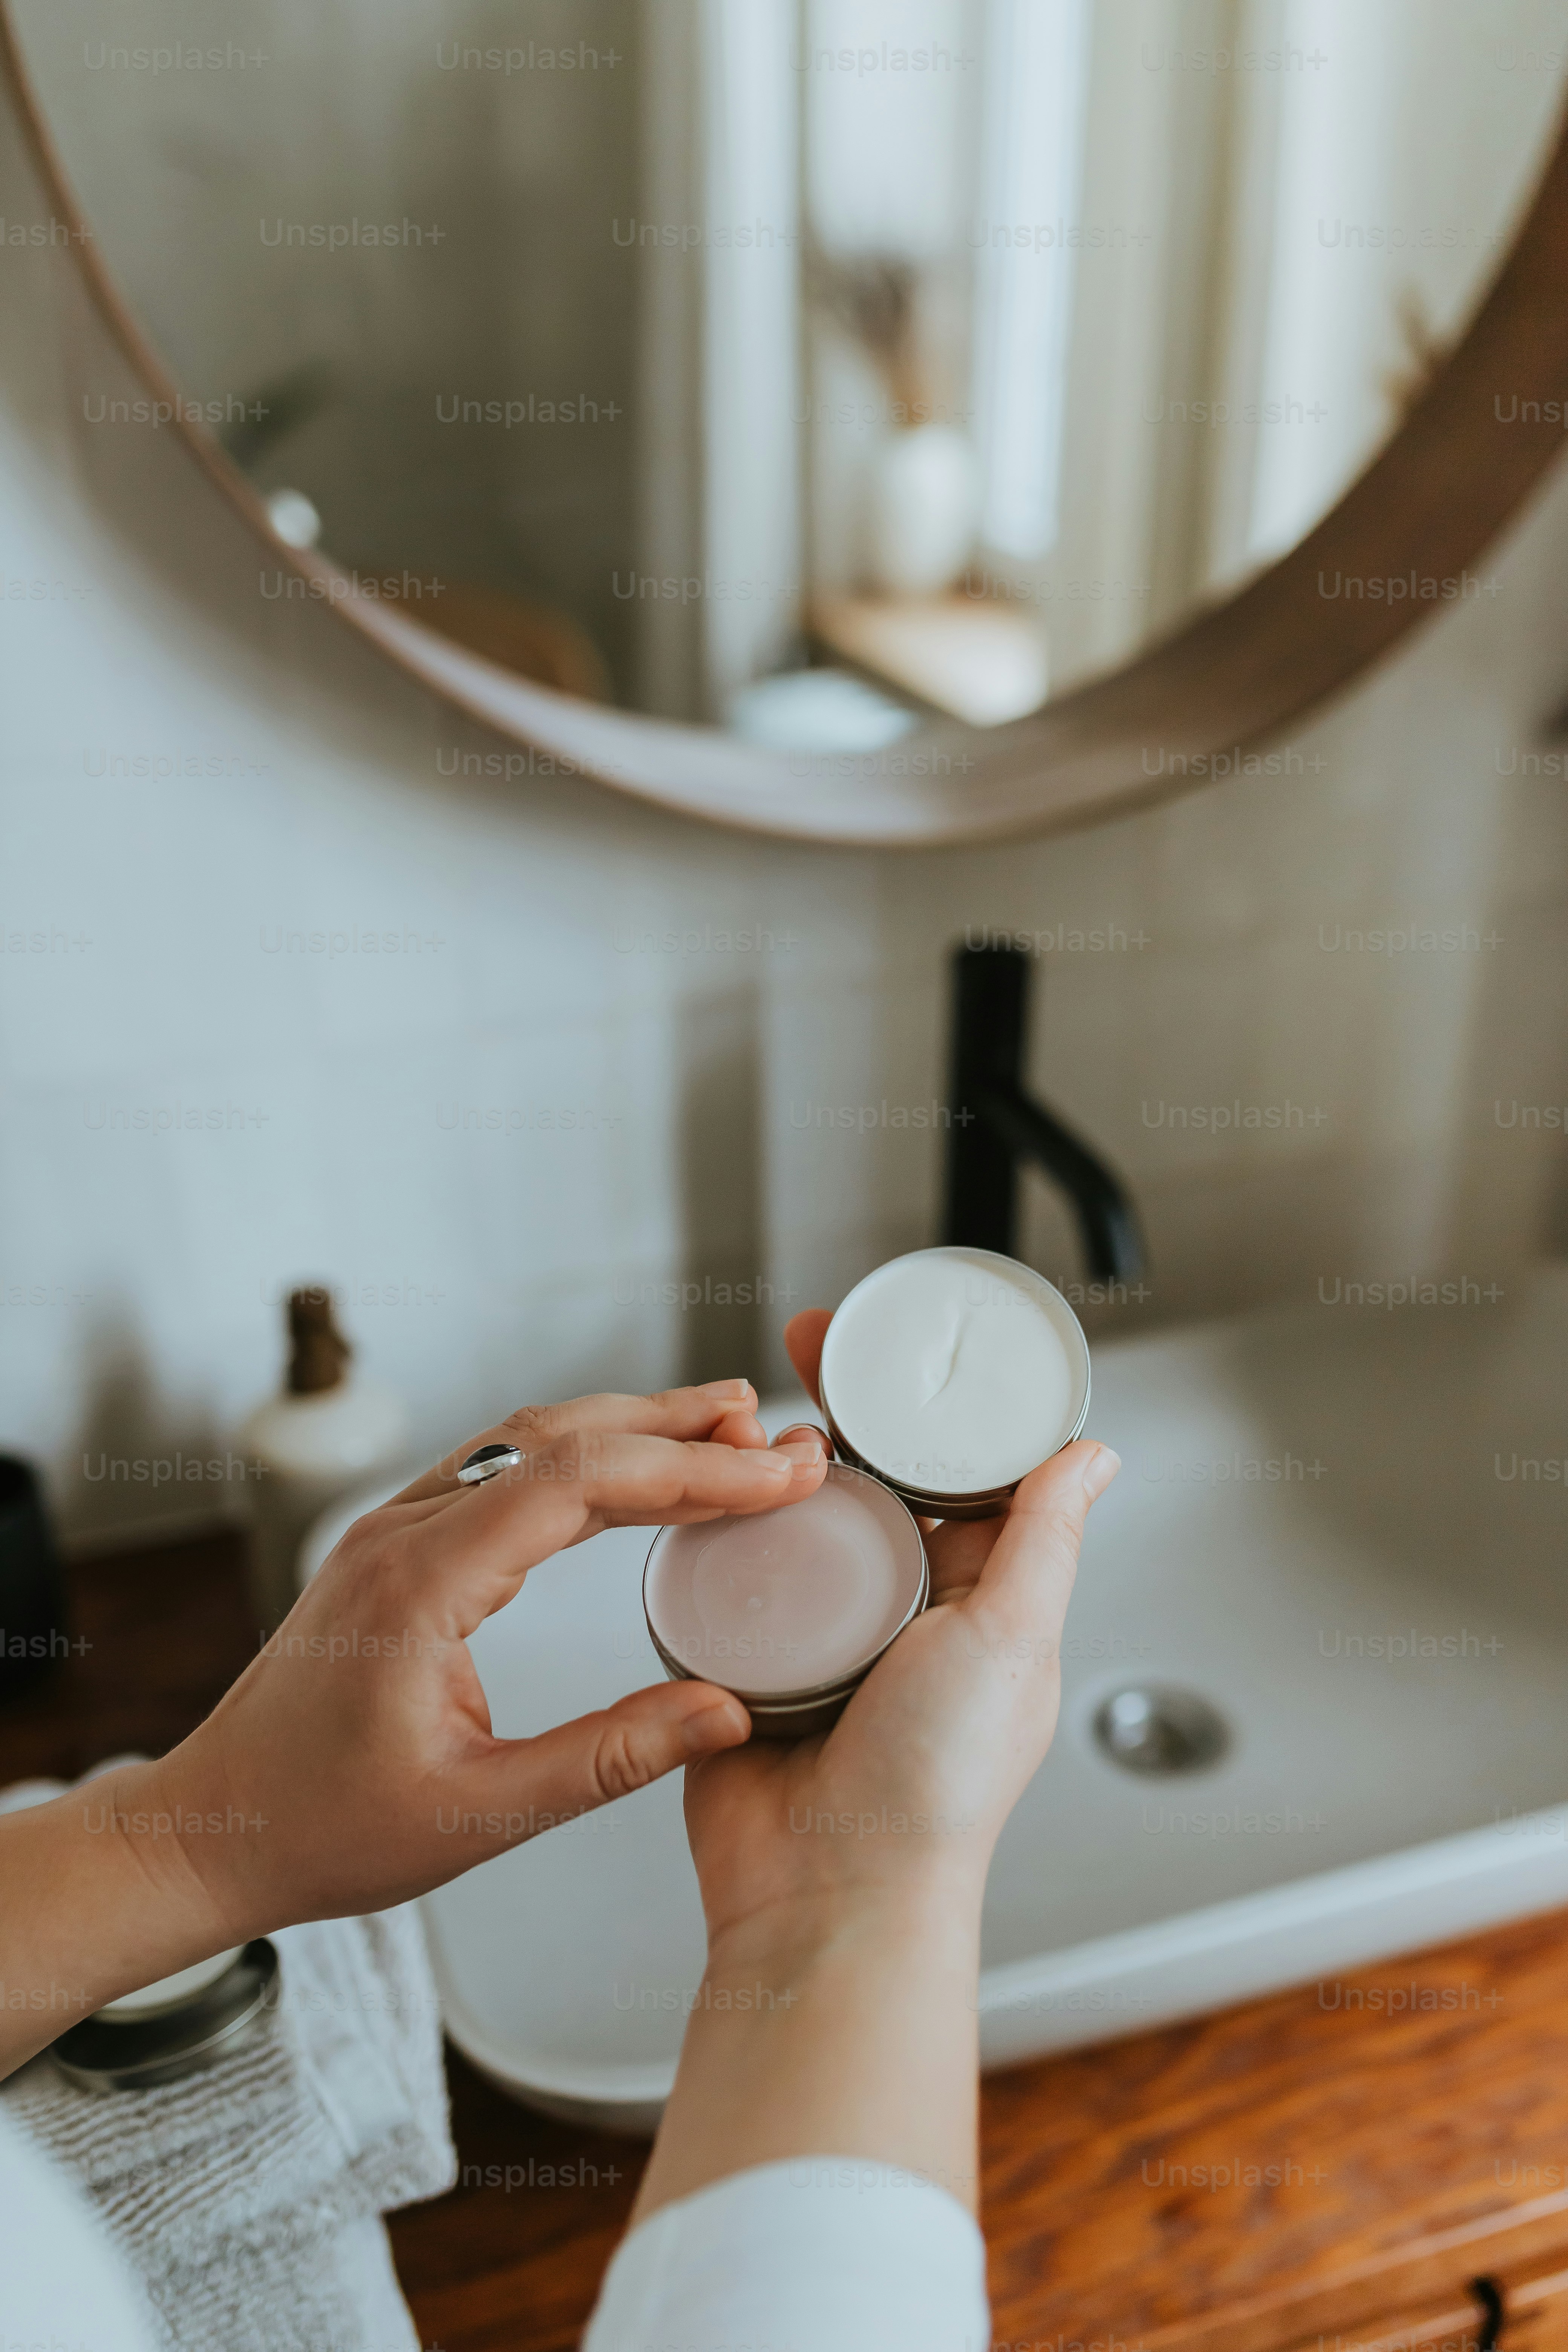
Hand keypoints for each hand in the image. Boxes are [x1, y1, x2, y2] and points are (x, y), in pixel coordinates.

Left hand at [0, 1380, 826, 2073]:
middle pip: (560, 1436)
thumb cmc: (324, 1830)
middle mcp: (404, 1533)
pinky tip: (632, 1466)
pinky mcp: (397, 1546)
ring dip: (631, 1427)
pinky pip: (500, 1470)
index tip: (777, 1472)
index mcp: (422, 1584)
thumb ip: (608, 1759)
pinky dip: (583, 1454)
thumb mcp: (480, 1816)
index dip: (692, 1469)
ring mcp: (395, 1530)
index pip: (581, 1484)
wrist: (213, 1828)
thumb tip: (725, 1714)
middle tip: (774, 1431)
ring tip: (726, 1429)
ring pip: (529, 1440)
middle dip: (678, 1426)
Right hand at [682, 1311, 1119, 1945]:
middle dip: (840, 1412)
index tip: (904, 1354)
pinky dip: (721, 1541)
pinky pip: (731, 1583)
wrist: (825, 1894)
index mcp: (976, 1607)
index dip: (933, 1411)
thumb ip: (1043, 1539)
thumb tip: (1095, 1457)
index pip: (961, 1479)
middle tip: (806, 1346)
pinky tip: (706, 1492)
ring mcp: (821, 1638)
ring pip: (796, 1524)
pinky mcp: (748, 1663)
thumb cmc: (933, 1791)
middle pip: (871, 1485)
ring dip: (773, 1470)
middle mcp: (900, 1616)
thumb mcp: (1012, 1638)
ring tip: (749, 1421)